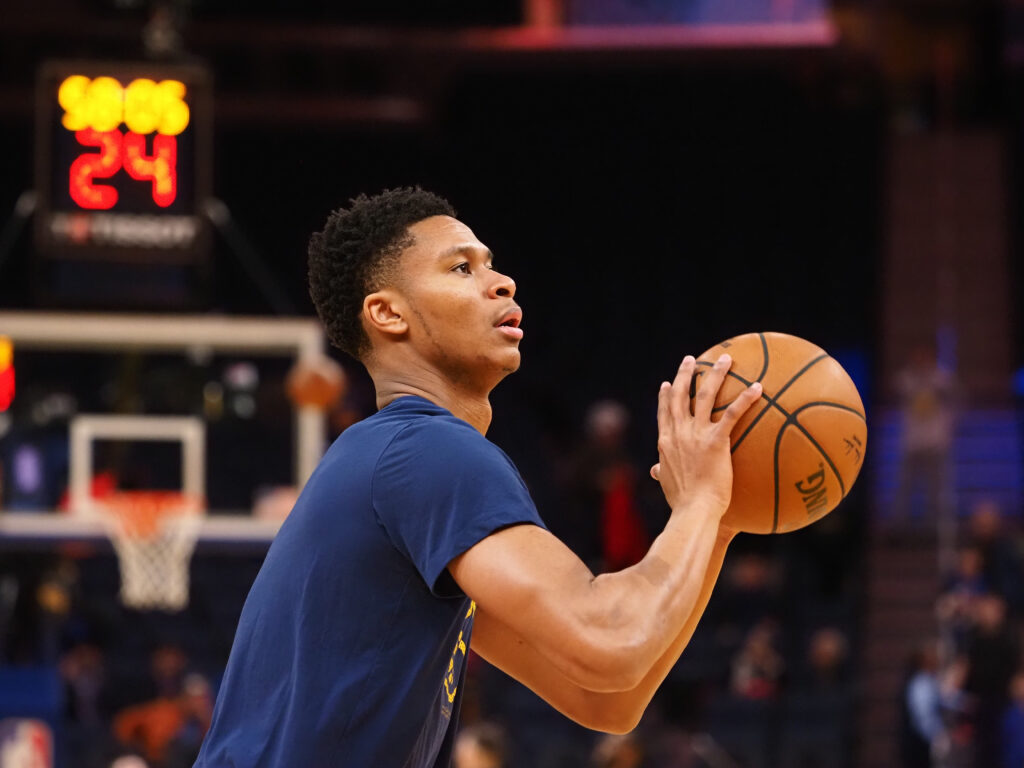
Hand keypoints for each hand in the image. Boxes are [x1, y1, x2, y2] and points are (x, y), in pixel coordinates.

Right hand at [652, 354, 761, 515]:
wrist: (693, 511)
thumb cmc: (682, 504)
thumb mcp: (667, 485)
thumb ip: (661, 473)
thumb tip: (654, 471)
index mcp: (666, 443)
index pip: (664, 413)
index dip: (666, 396)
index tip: (669, 383)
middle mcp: (678, 433)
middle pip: (680, 396)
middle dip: (686, 374)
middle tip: (691, 359)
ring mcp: (695, 434)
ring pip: (705, 396)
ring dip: (715, 374)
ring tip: (725, 359)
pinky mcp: (715, 441)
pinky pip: (732, 414)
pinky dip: (745, 399)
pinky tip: (758, 387)